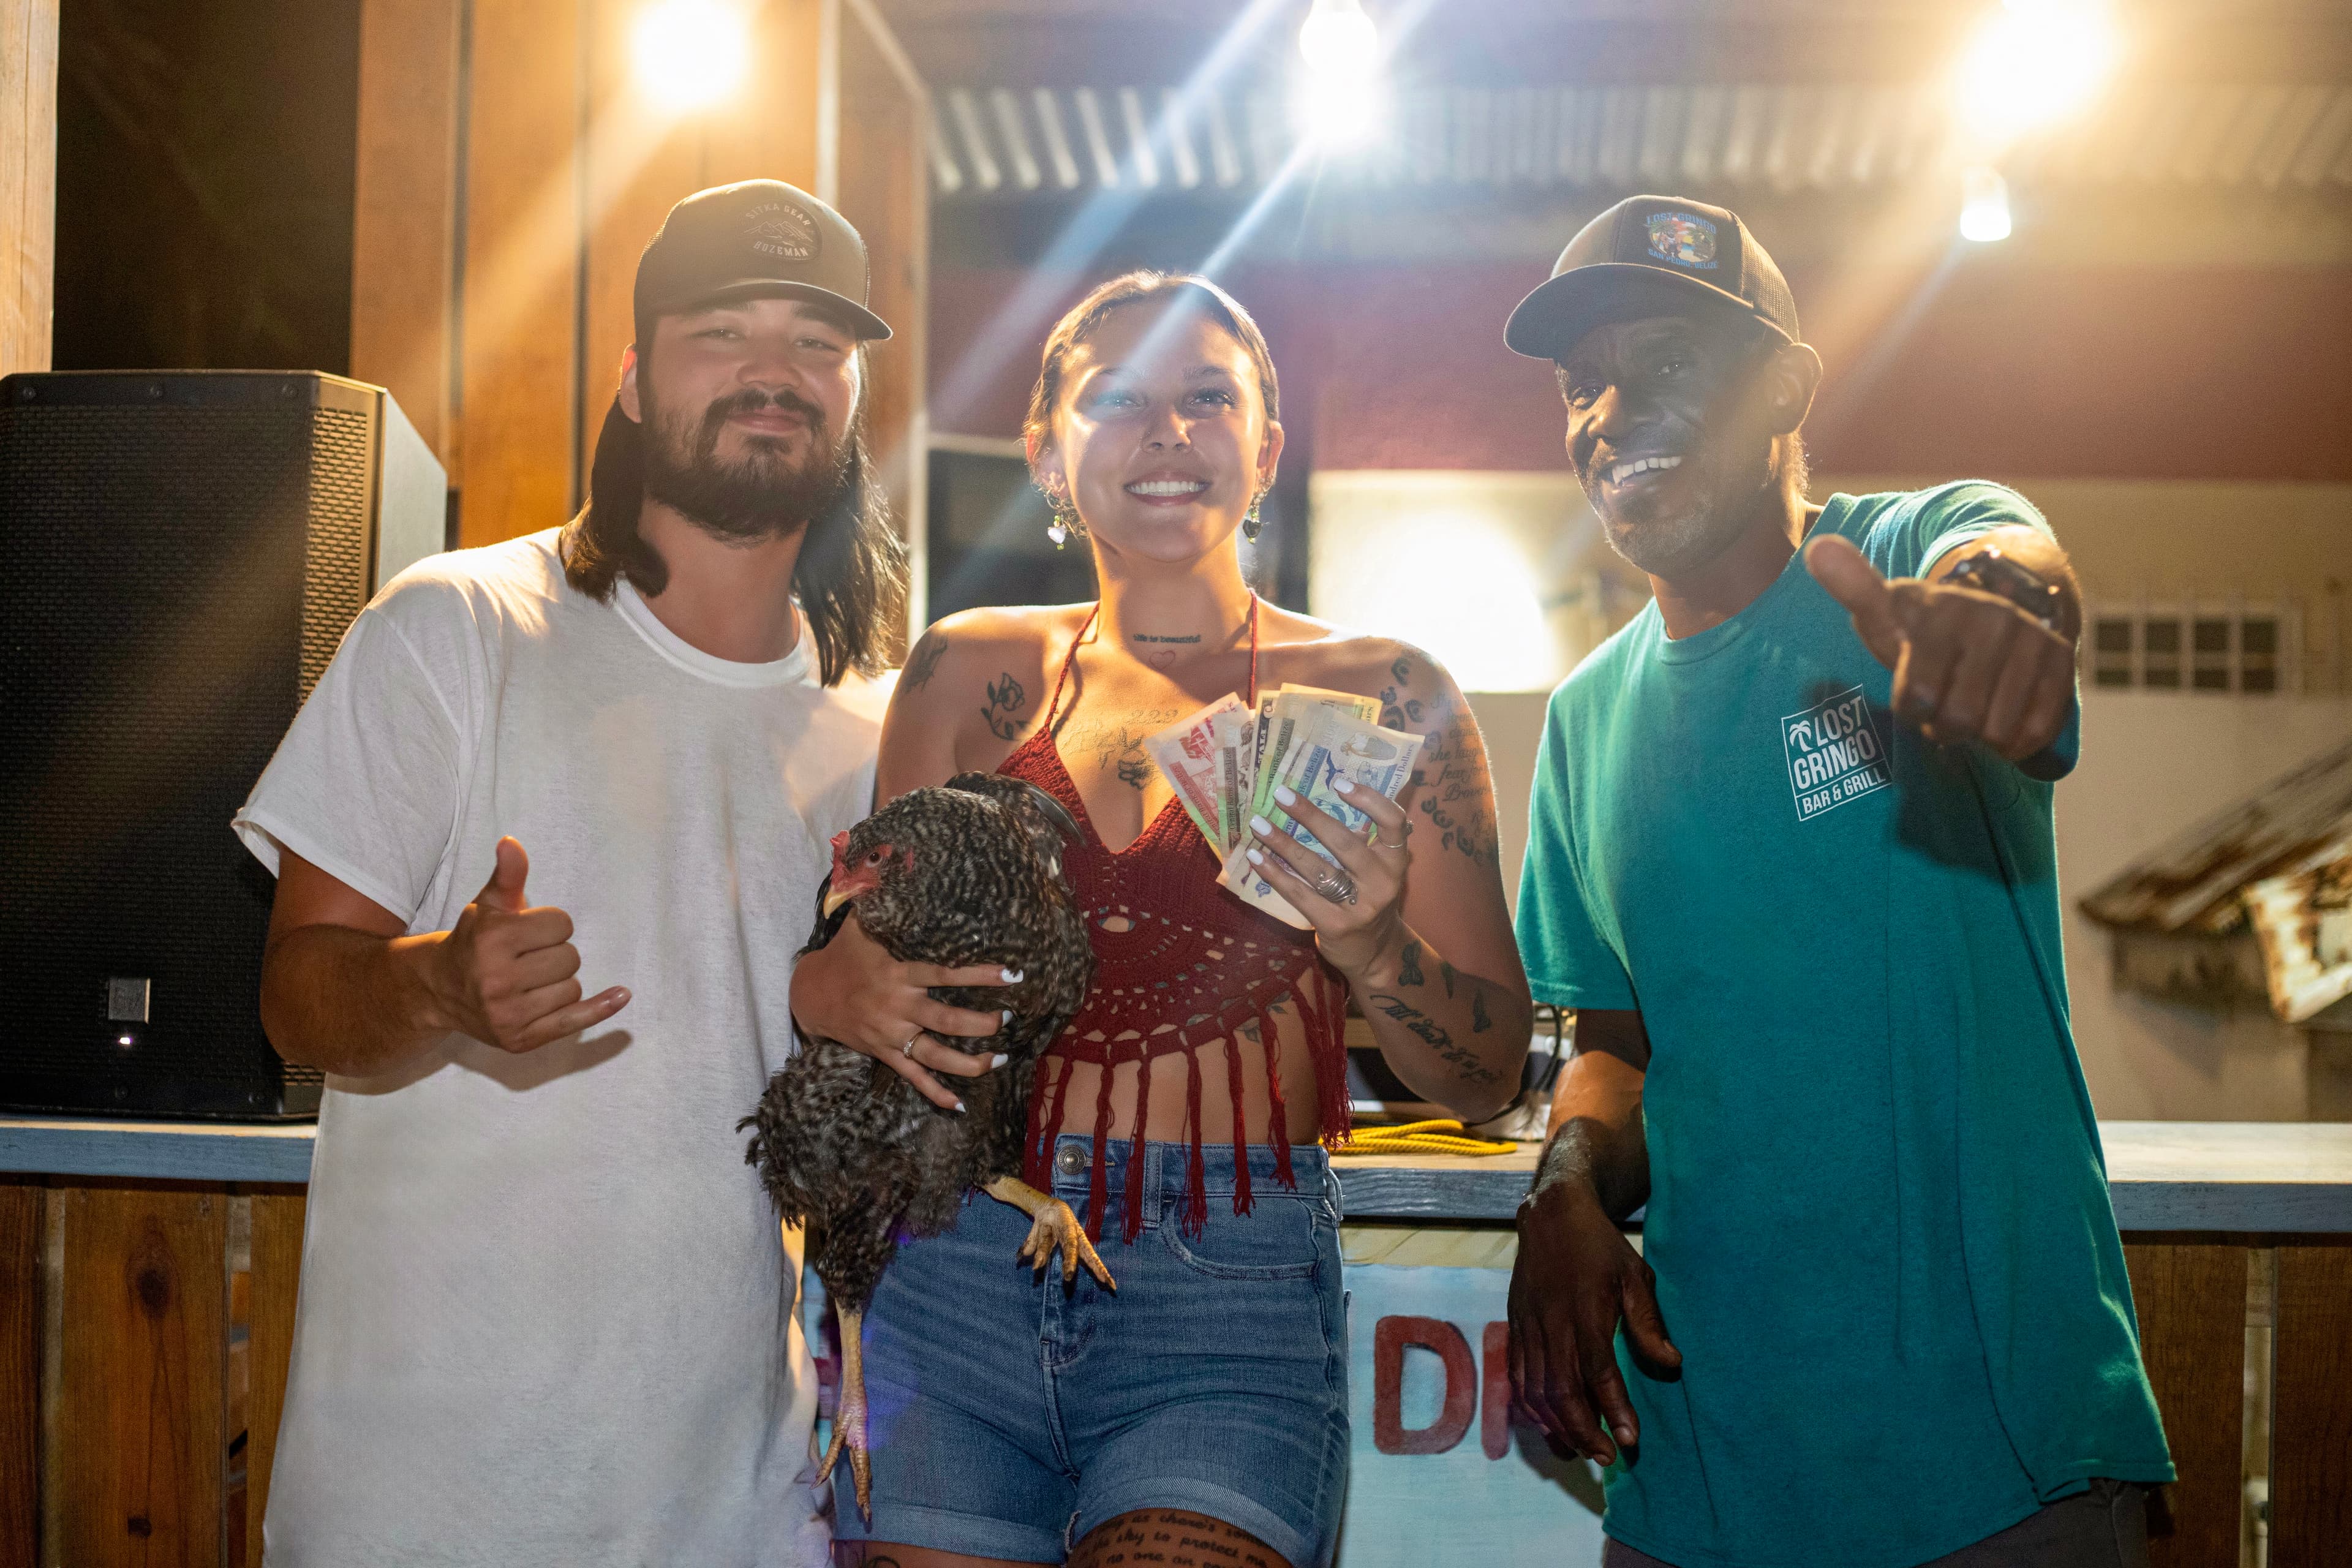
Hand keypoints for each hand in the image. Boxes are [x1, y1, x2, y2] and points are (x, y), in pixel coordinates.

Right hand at [427, 837, 630, 1052]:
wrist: (440, 990)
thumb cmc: (474, 940)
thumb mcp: (489, 904)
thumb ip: (508, 875)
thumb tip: (511, 843)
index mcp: (492, 940)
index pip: (562, 925)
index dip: (549, 925)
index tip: (527, 932)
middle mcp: (497, 980)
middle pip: (571, 958)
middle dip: (555, 953)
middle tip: (526, 957)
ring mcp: (507, 1015)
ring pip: (573, 988)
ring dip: (559, 981)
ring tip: (528, 980)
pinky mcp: (519, 1040)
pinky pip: (574, 1021)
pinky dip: (600, 1009)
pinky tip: (621, 996)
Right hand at [788, 916, 1015, 1111]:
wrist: (811, 994)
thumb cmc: (845, 954)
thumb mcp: (863, 922)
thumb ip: (885, 897)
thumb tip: (899, 859)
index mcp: (898, 974)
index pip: (945, 975)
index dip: (979, 976)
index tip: (1012, 976)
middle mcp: (897, 1007)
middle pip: (945, 1021)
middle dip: (980, 1024)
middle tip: (1008, 1019)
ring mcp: (890, 1035)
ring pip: (934, 1055)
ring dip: (969, 1062)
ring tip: (1000, 1059)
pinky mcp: (884, 1054)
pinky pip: (913, 1078)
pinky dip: (936, 1093)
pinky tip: (961, 1104)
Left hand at [1242, 778, 1409, 977]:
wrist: (1375, 953)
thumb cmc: (1369, 898)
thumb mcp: (1378, 870)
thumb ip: (1363, 841)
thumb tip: (1325, 797)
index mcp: (1395, 863)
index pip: (1393, 823)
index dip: (1369, 800)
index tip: (1339, 782)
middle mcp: (1381, 883)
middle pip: (1345, 843)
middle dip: (1310, 816)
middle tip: (1282, 794)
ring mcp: (1358, 907)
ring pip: (1316, 868)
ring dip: (1284, 843)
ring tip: (1259, 824)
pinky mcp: (1334, 925)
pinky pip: (1300, 894)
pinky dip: (1275, 874)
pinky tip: (1256, 858)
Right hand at [1507, 1183, 1679, 1467]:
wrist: (1551, 1216)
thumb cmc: (1600, 1248)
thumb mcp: (1635, 1276)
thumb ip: (1650, 1323)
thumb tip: (1673, 1364)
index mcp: (1585, 1310)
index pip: (1598, 1370)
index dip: (1614, 1408)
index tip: (1631, 1439)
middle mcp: (1551, 1323)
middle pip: (1561, 1390)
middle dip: (1583, 1430)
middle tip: (1607, 1457)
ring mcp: (1528, 1327)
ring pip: (1535, 1389)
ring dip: (1557, 1426)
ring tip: (1580, 1450)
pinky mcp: (1515, 1327)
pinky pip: (1517, 1377)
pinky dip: (1531, 1407)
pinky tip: (1550, 1425)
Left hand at [1805, 533, 2074, 761]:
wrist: (2002, 601)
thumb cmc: (1926, 627)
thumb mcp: (1886, 611)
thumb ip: (1854, 588)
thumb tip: (1819, 549)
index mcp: (1939, 611)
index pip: (1918, 699)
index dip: (1913, 709)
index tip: (1915, 693)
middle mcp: (1991, 619)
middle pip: (1958, 721)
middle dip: (1944, 726)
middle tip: (1945, 705)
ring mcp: (2031, 639)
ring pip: (1997, 732)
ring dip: (1980, 735)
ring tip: (1974, 706)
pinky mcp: (2063, 661)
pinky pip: (2036, 730)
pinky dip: (2015, 740)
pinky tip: (2003, 715)